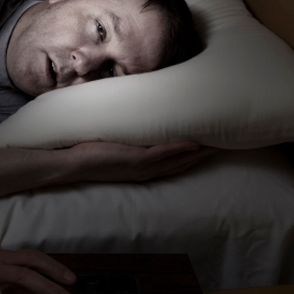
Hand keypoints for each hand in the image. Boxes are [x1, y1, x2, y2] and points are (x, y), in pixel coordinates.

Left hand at [68, 140, 218, 182]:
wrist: (72, 163)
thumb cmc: (88, 154)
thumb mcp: (112, 146)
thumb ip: (125, 139)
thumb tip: (131, 121)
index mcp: (140, 169)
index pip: (170, 165)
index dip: (189, 158)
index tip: (206, 149)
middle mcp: (144, 171)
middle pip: (179, 165)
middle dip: (200, 157)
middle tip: (222, 146)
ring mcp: (141, 167)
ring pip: (176, 161)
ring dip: (197, 153)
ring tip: (216, 144)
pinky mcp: (135, 160)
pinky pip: (162, 154)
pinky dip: (179, 149)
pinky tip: (194, 144)